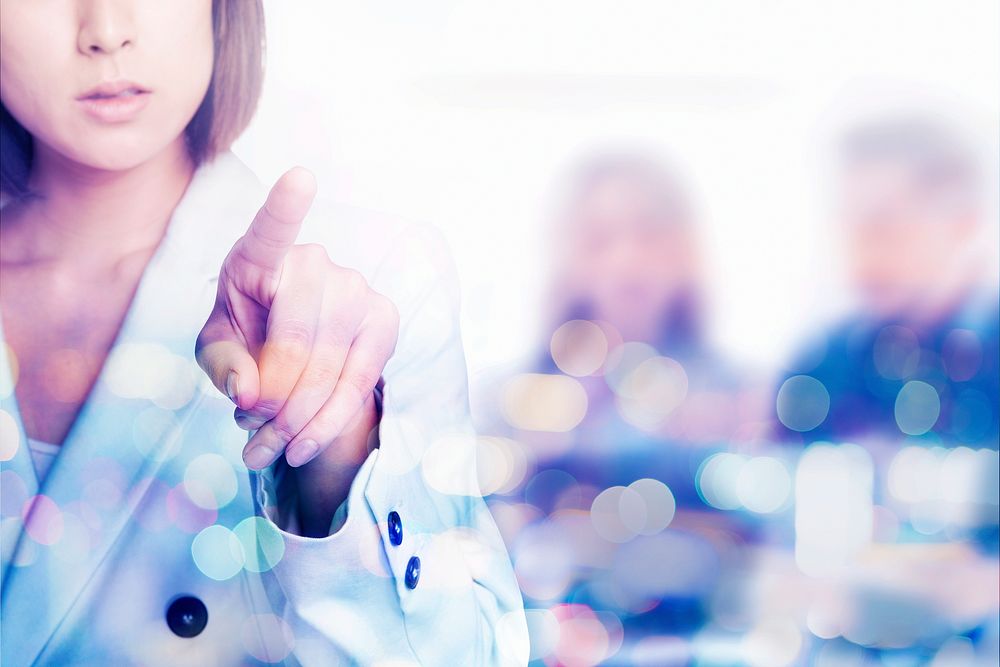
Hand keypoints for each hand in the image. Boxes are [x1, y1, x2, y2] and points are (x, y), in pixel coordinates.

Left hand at [195, 168, 399, 471]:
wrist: (294, 358)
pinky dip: (329, 422)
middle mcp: (314, 262)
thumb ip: (222, 365)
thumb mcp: (216, 351)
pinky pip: (358, 380)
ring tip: (267, 450)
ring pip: (328, 369)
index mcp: (259, 255)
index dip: (287, 206)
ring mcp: (355, 288)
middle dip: (272, 403)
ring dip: (296, 421)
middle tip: (251, 439)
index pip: (273, 228)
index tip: (301, 178)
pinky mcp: (383, 319)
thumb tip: (249, 392)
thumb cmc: (245, 339)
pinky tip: (304, 444)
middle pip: (295, 342)